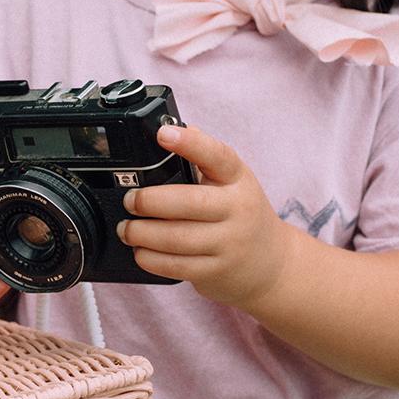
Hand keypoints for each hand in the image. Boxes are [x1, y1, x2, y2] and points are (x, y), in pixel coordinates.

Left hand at [116, 124, 290, 307]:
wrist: (272, 264)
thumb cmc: (242, 214)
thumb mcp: (233, 182)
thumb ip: (203, 158)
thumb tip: (168, 128)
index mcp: (238, 179)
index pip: (217, 155)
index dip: (190, 143)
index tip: (163, 134)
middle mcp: (237, 209)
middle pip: (189, 202)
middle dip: (149, 201)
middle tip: (130, 200)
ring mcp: (229, 243)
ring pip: (177, 238)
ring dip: (142, 233)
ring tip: (126, 229)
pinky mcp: (216, 271)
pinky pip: (176, 266)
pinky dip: (150, 258)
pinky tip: (140, 250)